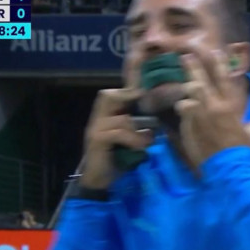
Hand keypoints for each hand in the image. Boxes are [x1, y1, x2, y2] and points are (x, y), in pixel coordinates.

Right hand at [80, 68, 146, 189]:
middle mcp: (98, 119)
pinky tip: (140, 148)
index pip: (115, 93)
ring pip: (120, 118)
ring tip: (146, 142)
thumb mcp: (130, 141)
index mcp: (107, 116)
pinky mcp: (96, 140)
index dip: (128, 81)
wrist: (99, 182)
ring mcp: (95, 129)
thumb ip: (137, 130)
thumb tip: (155, 127)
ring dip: (136, 131)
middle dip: (126, 99)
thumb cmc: (116, 161)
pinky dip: (132, 139)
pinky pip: (117, 132)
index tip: (141, 67)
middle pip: (108, 95)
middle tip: (141, 110)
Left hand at [175, 50, 249, 167]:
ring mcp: (199, 115)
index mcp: (230, 106)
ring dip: (187, 90)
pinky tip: (184, 107)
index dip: (219, 64)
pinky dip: (184, 107)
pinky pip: (184, 109)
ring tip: (185, 86)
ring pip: (189, 94)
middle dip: (193, 68)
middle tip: (186, 57)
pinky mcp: (189, 125)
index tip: (214, 52)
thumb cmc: (242, 150)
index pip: (223, 79)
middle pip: (200, 81)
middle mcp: (213, 106)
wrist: (228, 167)